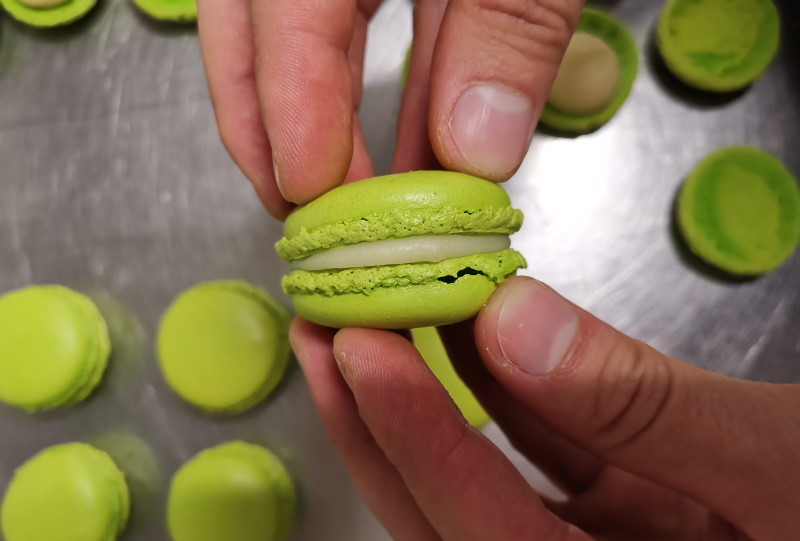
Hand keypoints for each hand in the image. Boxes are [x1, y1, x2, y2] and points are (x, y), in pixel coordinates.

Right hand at [196, 0, 582, 217]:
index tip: (312, 187)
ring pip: (291, 22)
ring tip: (336, 196)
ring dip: (313, 115)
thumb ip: (511, 24)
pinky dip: (380, 87)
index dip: (290, 98)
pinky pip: (360, 17)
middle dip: (262, 118)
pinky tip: (401, 146)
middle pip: (249, 14)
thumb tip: (473, 148)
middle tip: (292, 206)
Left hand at [291, 276, 799, 540]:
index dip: (428, 448)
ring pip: (492, 492)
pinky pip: (546, 458)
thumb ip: (652, 408)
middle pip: (460, 536)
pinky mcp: (627, 520)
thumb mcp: (792, 471)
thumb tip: (516, 324)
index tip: (365, 354)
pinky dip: (505, 395)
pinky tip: (470, 333)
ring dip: (432, 408)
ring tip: (369, 323)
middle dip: (384, 437)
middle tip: (326, 341)